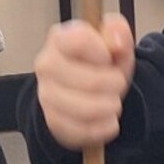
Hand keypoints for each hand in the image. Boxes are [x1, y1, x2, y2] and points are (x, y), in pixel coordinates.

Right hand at [33, 13, 134, 149]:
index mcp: (60, 39)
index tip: (108, 58)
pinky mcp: (53, 122)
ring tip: (112, 102)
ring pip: (88, 109)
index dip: (103, 53)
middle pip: (91, 81)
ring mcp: (46, 95)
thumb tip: (116, 39)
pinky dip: (104, 127)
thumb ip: (117, 33)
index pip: (81, 41)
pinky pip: (85, 130)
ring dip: (111, 107)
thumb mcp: (113, 44)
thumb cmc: (95, 64)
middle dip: (115, 85)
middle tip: (118, 84)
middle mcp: (46, 65)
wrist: (81, 91)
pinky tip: (106, 118)